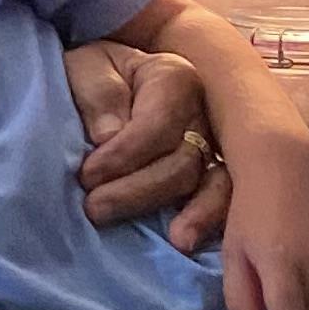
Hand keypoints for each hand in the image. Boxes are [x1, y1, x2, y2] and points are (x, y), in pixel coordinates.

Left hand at [61, 43, 225, 248]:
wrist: (101, 82)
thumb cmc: (92, 74)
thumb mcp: (84, 66)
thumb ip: (99, 94)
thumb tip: (110, 136)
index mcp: (174, 78)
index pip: (158, 125)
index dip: (123, 156)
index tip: (86, 176)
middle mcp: (202, 112)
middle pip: (184, 160)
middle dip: (139, 190)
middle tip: (94, 209)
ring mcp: (213, 146)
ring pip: (210, 185)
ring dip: (190, 215)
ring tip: (175, 241)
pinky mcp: (212, 176)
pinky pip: (224, 201)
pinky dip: (212, 222)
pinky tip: (195, 243)